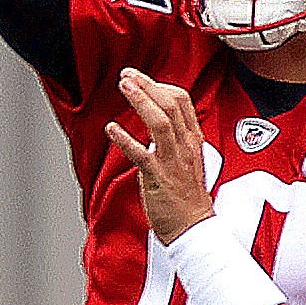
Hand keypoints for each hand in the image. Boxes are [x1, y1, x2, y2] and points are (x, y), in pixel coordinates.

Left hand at [105, 68, 213, 244]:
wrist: (194, 229)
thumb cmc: (188, 199)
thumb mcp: (188, 162)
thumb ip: (175, 142)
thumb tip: (155, 131)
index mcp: (193, 141)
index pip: (182, 102)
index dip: (161, 85)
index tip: (144, 80)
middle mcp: (185, 146)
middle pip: (171, 105)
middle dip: (148, 85)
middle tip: (128, 75)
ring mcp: (173, 160)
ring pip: (160, 122)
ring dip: (141, 101)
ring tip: (124, 87)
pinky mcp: (158, 177)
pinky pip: (141, 154)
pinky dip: (125, 139)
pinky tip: (111, 129)